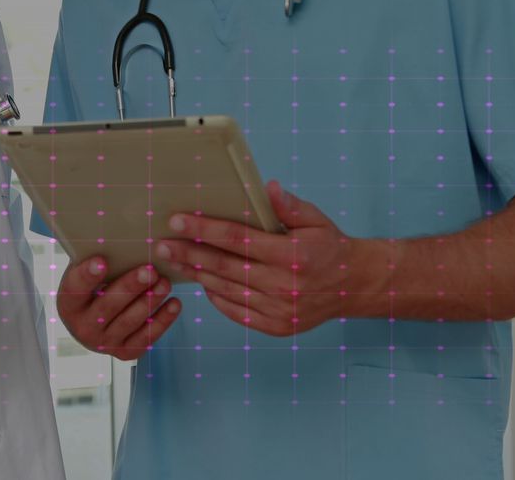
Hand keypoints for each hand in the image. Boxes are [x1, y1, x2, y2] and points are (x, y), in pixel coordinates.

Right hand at [57, 257, 181, 360]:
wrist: (95, 322)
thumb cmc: (96, 288)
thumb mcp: (88, 272)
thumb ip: (97, 260)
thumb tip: (123, 236)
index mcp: (69, 303)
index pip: (76, 288)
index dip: (88, 275)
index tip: (102, 261)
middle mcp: (82, 327)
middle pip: (107, 306)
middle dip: (130, 287)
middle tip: (149, 270)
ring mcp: (104, 343)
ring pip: (129, 322)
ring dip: (150, 301)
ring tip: (165, 283)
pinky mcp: (124, 352)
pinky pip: (145, 338)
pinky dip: (162, 321)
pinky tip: (174, 304)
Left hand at [156, 181, 379, 336]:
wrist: (353, 286)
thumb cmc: (328, 247)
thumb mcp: (316, 220)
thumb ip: (290, 205)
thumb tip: (268, 187)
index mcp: (291, 254)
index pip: (237, 239)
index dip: (205, 229)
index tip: (177, 221)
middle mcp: (283, 284)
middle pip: (224, 267)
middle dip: (188, 254)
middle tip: (161, 245)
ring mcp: (279, 309)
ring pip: (227, 290)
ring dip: (198, 275)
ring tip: (174, 262)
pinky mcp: (277, 326)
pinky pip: (237, 311)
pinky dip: (217, 298)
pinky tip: (203, 282)